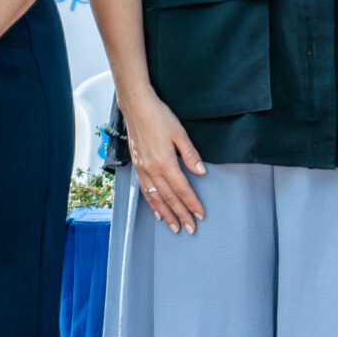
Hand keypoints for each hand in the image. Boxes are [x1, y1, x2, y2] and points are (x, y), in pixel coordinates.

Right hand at [120, 88, 207, 232]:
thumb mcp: (180, 133)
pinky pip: (144, 191)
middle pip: (169, 198)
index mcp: (165, 162)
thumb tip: (201, 172)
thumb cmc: (159, 117)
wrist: (136, 108)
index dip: (192, 203)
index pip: (182, 189)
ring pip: (155, 198)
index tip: (200, 215)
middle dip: (180, 215)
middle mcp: (152, 169)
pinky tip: (157, 212)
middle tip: (190, 229)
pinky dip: (151, 204)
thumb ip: (190, 154)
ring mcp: (143, 169)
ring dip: (166, 214)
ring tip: (174, 227)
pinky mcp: (137, 167)